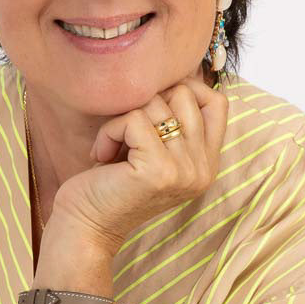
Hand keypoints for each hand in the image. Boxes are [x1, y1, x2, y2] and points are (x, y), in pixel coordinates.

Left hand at [50, 71, 228, 255]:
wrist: (87, 228)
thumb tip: (175, 75)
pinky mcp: (158, 170)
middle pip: (184, 94)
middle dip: (145, 105)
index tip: (150, 111)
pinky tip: (100, 156)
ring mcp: (184, 171)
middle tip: (126, 135)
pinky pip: (133, 119)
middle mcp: (203, 170)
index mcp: (207, 165)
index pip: (217, 102)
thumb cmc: (112, 185)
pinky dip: (109, 131)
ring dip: (121, 120)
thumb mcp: (154, 151)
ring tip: (111, 149)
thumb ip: (173, 122)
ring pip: (156, 104)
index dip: (184, 90)